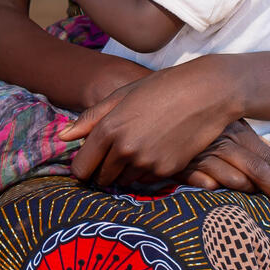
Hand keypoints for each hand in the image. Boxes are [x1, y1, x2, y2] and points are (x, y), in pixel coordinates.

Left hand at [60, 55, 260, 196]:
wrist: (207, 93)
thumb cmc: (161, 88)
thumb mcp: (122, 96)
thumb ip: (90, 118)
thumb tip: (62, 137)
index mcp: (109, 129)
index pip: (82, 167)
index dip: (83, 169)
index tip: (88, 166)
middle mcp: (125, 149)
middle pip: (102, 178)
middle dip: (104, 172)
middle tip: (114, 158)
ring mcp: (147, 162)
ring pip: (125, 180)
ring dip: (126, 171)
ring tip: (139, 148)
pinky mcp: (168, 170)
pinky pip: (147, 179)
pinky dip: (147, 171)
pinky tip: (156, 150)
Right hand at [182, 119, 269, 213]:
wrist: (147, 109)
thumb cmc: (187, 120)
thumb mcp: (217, 125)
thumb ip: (240, 140)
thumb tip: (266, 157)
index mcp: (233, 127)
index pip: (266, 155)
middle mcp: (220, 138)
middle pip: (258, 168)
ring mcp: (200, 150)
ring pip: (234, 177)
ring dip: (249, 192)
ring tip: (260, 206)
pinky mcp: (178, 162)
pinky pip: (202, 179)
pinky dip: (213, 187)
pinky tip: (220, 193)